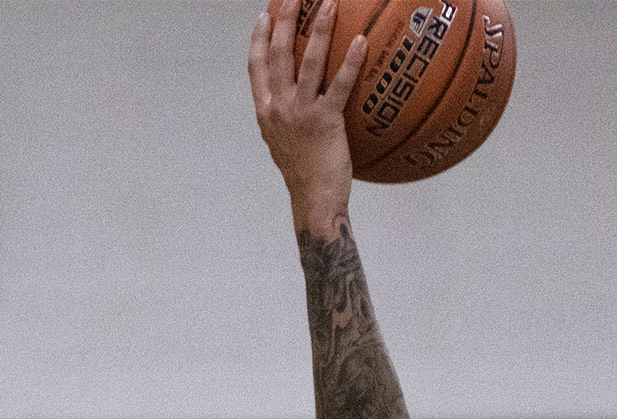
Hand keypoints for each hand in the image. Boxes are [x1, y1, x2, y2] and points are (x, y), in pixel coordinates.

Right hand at [249, 0, 369, 231]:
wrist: (314, 200)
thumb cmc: (303, 175)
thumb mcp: (282, 142)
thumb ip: (282, 117)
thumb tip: (291, 101)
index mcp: (265, 110)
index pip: (256, 65)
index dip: (259, 37)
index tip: (266, 14)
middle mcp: (279, 106)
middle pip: (279, 53)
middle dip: (286, 19)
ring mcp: (301, 112)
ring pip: (308, 61)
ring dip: (319, 29)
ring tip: (329, 5)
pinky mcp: (326, 121)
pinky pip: (339, 85)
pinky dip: (350, 62)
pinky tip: (361, 42)